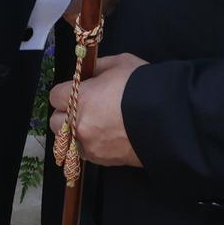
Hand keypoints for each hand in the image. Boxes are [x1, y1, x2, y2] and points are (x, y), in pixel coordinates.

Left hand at [48, 52, 146, 167]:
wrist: (168, 119)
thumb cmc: (143, 87)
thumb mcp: (120, 64)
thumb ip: (98, 67)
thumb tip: (89, 72)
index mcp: (80, 98)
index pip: (55, 96)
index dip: (66, 91)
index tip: (77, 90)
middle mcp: (79, 125)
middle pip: (55, 122)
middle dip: (65, 114)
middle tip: (83, 107)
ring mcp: (90, 146)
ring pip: (68, 141)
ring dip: (75, 132)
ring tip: (95, 124)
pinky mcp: (103, 161)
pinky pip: (86, 153)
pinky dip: (91, 145)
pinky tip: (106, 136)